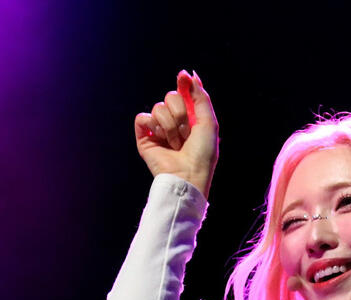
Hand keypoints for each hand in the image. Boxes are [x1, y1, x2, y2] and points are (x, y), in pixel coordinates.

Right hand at [134, 70, 218, 197]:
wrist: (188, 175)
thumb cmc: (203, 153)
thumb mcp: (208, 122)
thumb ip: (200, 97)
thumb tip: (188, 75)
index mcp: (190, 118)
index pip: (182, 93)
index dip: (183, 85)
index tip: (182, 78)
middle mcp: (173, 122)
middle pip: (170, 97)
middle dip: (180, 113)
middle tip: (187, 133)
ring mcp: (158, 130)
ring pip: (158, 108)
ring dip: (170, 126)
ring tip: (176, 143)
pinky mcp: (144, 138)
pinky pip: (142, 117)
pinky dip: (153, 127)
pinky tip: (160, 139)